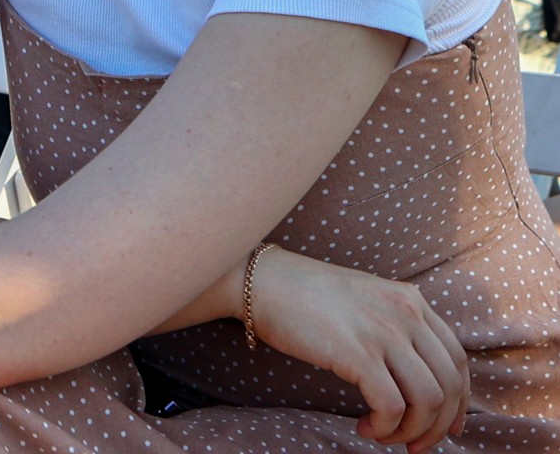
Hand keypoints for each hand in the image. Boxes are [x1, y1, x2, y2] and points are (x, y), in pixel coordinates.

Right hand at [249, 248, 467, 453]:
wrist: (258, 281)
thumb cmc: (302, 295)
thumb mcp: (364, 298)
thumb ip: (393, 324)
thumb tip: (414, 374)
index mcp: (411, 300)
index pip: (456, 359)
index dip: (460, 401)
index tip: (448, 426)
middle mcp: (406, 313)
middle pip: (448, 385)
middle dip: (437, 426)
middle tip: (415, 444)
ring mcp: (383, 332)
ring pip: (428, 400)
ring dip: (412, 431)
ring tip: (386, 437)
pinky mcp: (358, 354)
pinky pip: (392, 406)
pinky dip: (385, 427)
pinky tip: (365, 427)